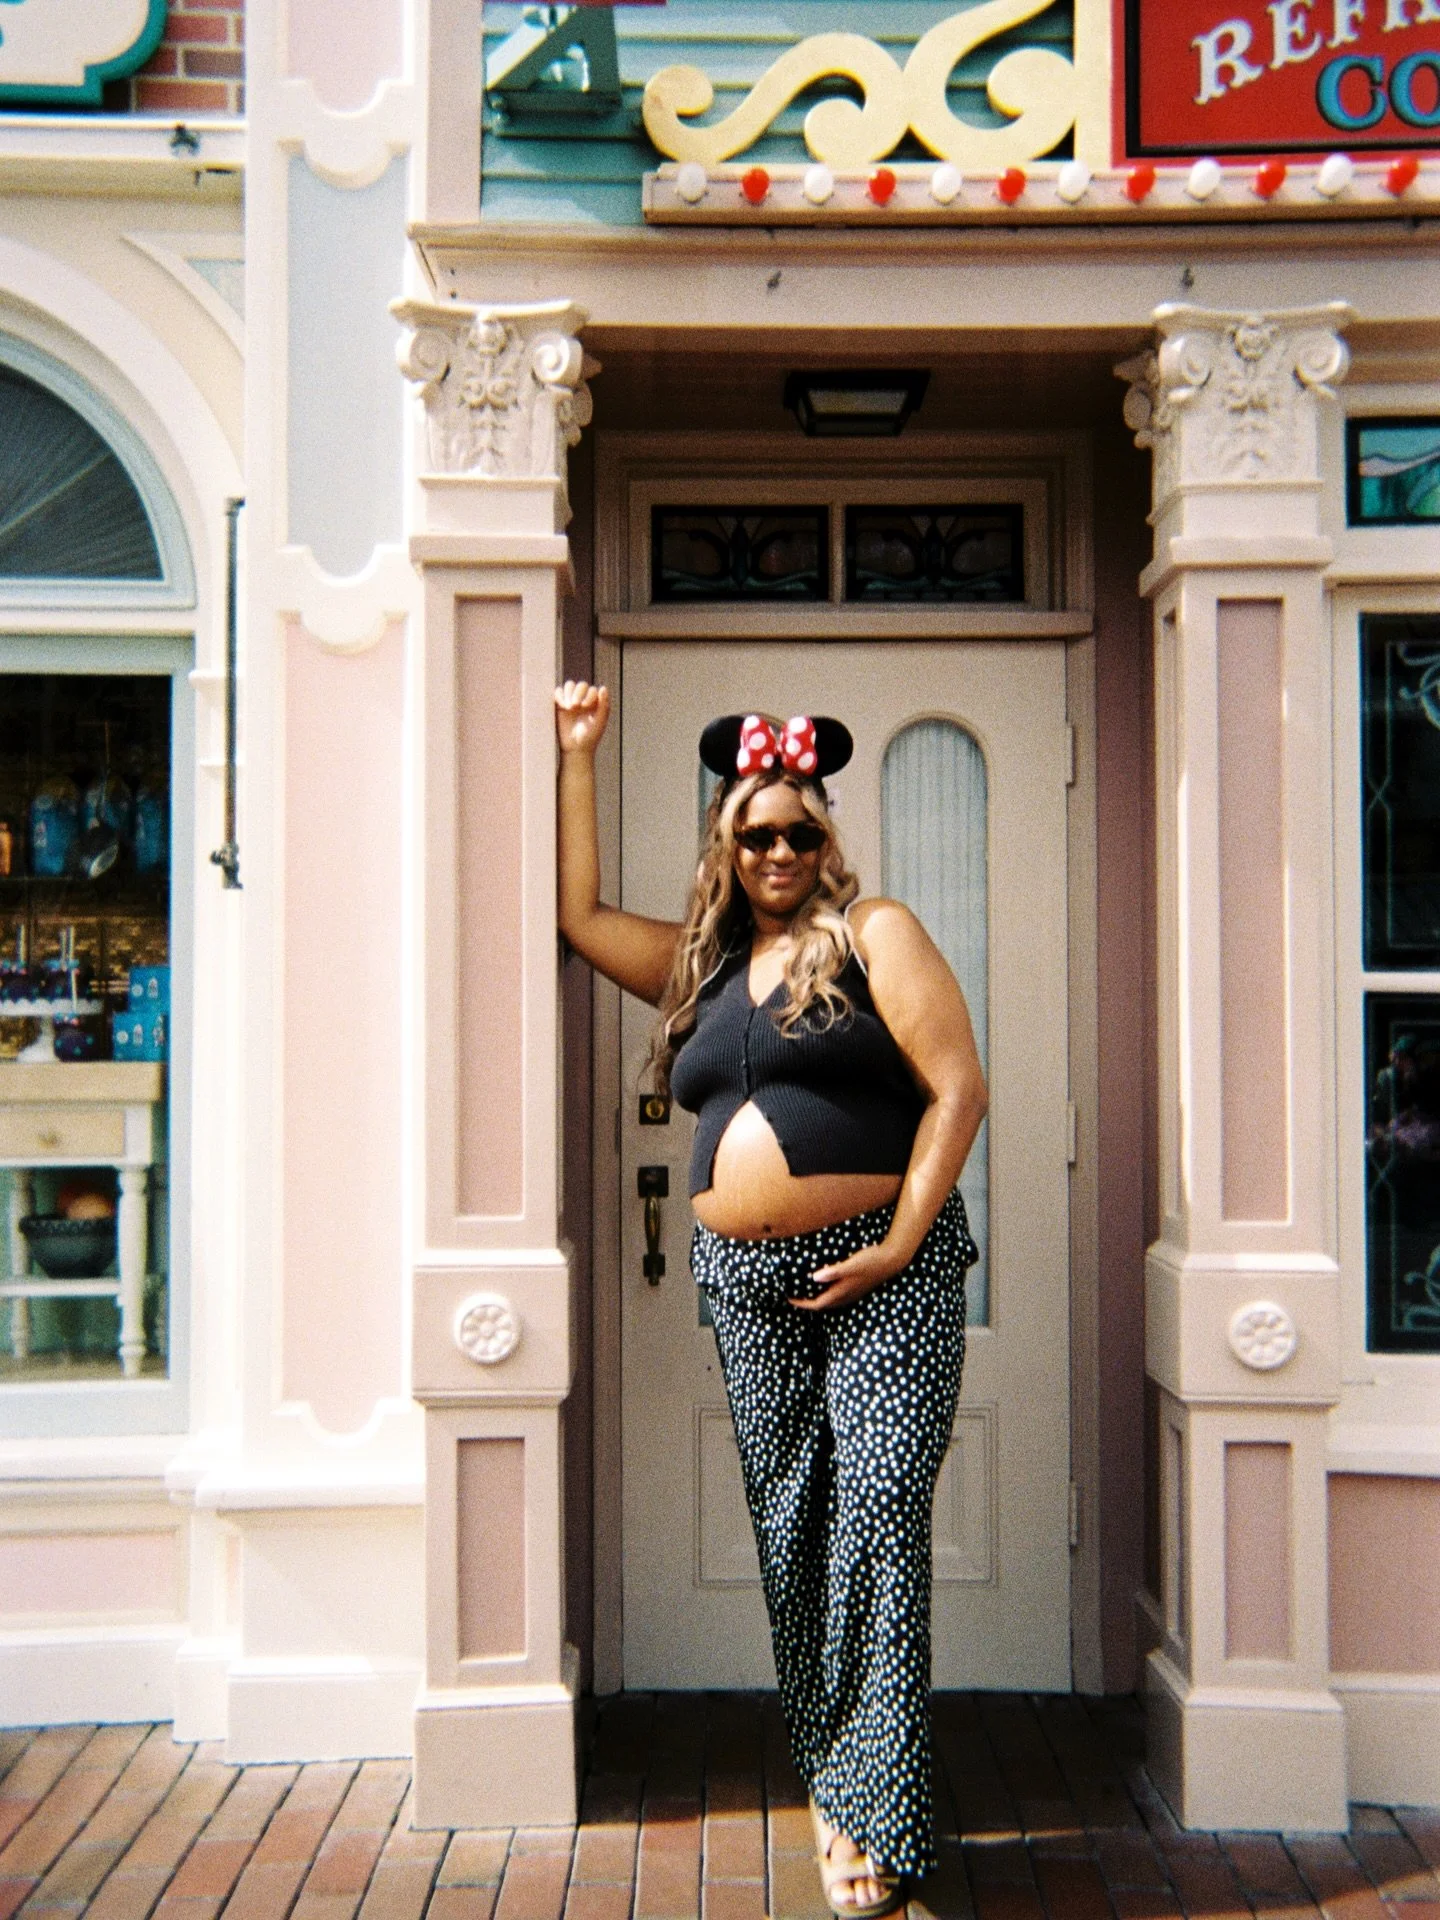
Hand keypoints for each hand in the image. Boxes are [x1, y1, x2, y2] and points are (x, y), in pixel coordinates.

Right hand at [555, 680, 609, 756]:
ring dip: (568, 692)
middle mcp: (583, 700)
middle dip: (578, 693)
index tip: (585, 706)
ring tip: (569, 707)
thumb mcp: (600, 722)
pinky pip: (558, 692)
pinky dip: (559, 695)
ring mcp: (571, 701)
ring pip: (569, 686)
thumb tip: (603, 687)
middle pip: (581, 686)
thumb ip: (604, 706)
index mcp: (595, 703)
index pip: (592, 690)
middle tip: (575, 706)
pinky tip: (561, 706)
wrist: (575, 749)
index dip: (588, 695)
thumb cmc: (590, 737)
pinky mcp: (559, 705)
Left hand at [789, 1240, 903, 1311]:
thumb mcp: (850, 1264)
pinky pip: (839, 1296)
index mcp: (842, 1291)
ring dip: (818, 1299)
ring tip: (808, 1292)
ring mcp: (854, 1293)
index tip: (789, 1298)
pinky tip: (828, 1284)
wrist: (892, 1260)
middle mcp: (847, 1296)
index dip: (802, 1303)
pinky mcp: (858, 1287)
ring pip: (832, 1302)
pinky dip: (828, 1294)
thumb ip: (833, 1272)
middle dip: (808, 1303)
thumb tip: (814, 1277)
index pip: (817, 1304)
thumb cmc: (870, 1260)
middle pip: (823, 1305)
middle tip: (795, 1296)